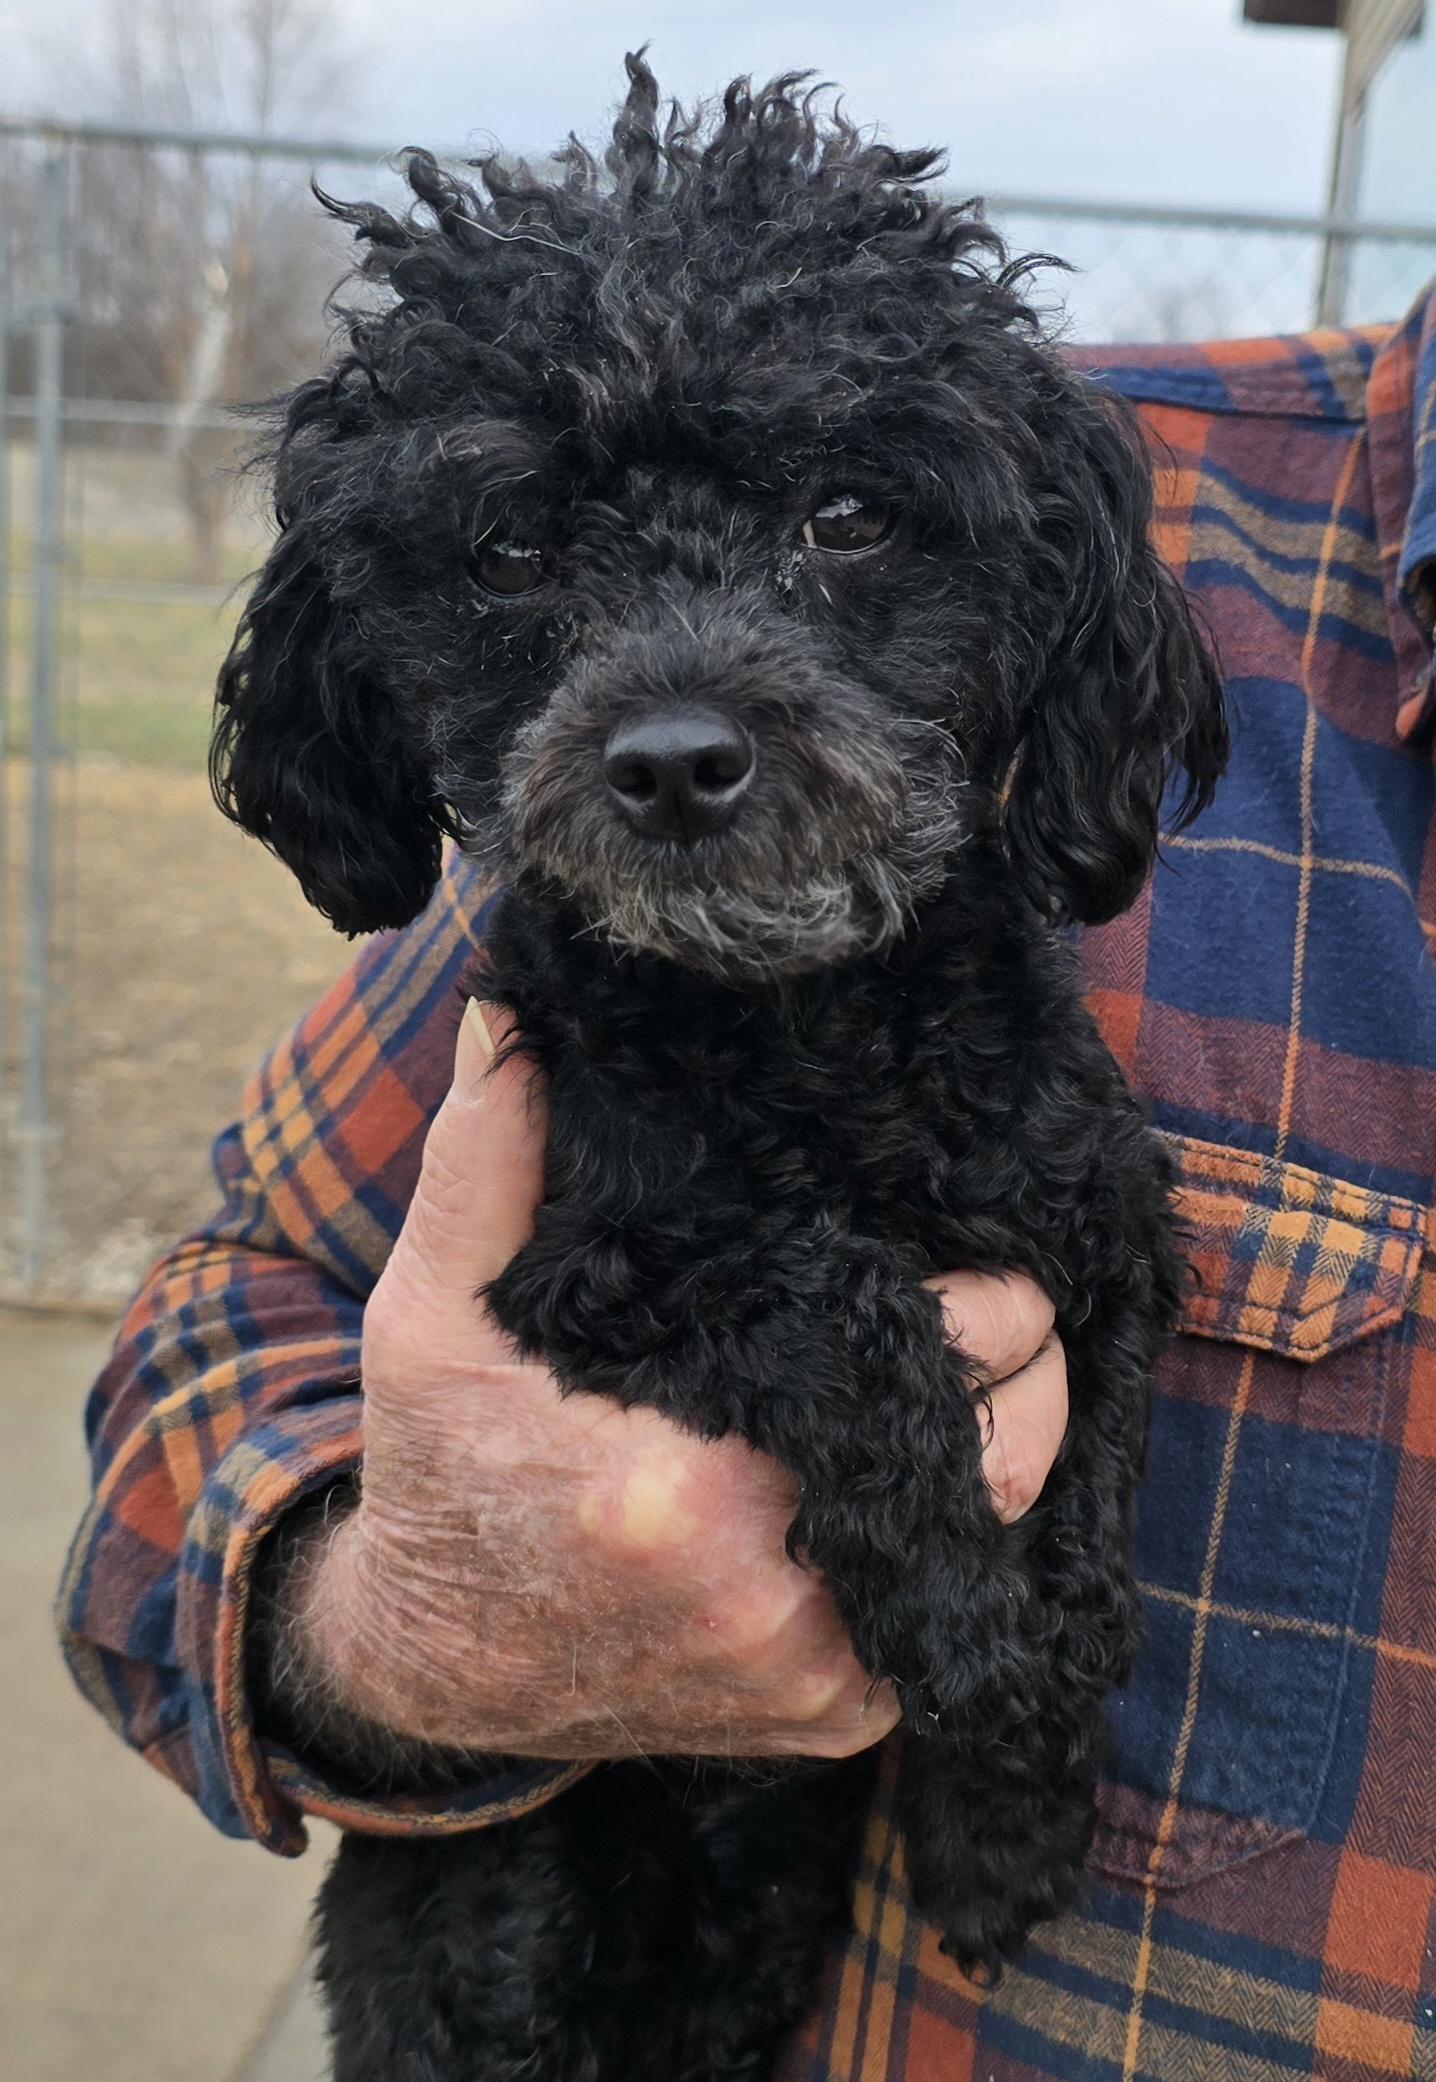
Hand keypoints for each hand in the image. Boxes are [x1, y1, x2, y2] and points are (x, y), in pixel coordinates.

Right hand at [286, 1001, 1068, 1763]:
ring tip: (983, 1379)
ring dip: (1003, 1458)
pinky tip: (926, 1481)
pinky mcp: (822, 1722)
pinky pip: (948, 1620)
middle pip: (1002, 1464)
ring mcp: (807, 1677)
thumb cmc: (445, 1468)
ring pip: (994, 1547)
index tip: (988, 1262)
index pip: (937, 1367)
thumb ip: (482, 1163)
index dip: (991, 1300)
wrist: (432, 1660)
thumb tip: (506, 1013)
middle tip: (1007, 1313)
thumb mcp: (432, 1312)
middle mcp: (767, 1601)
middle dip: (1024, 1376)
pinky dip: (956, 1547)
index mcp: (689, 1488)